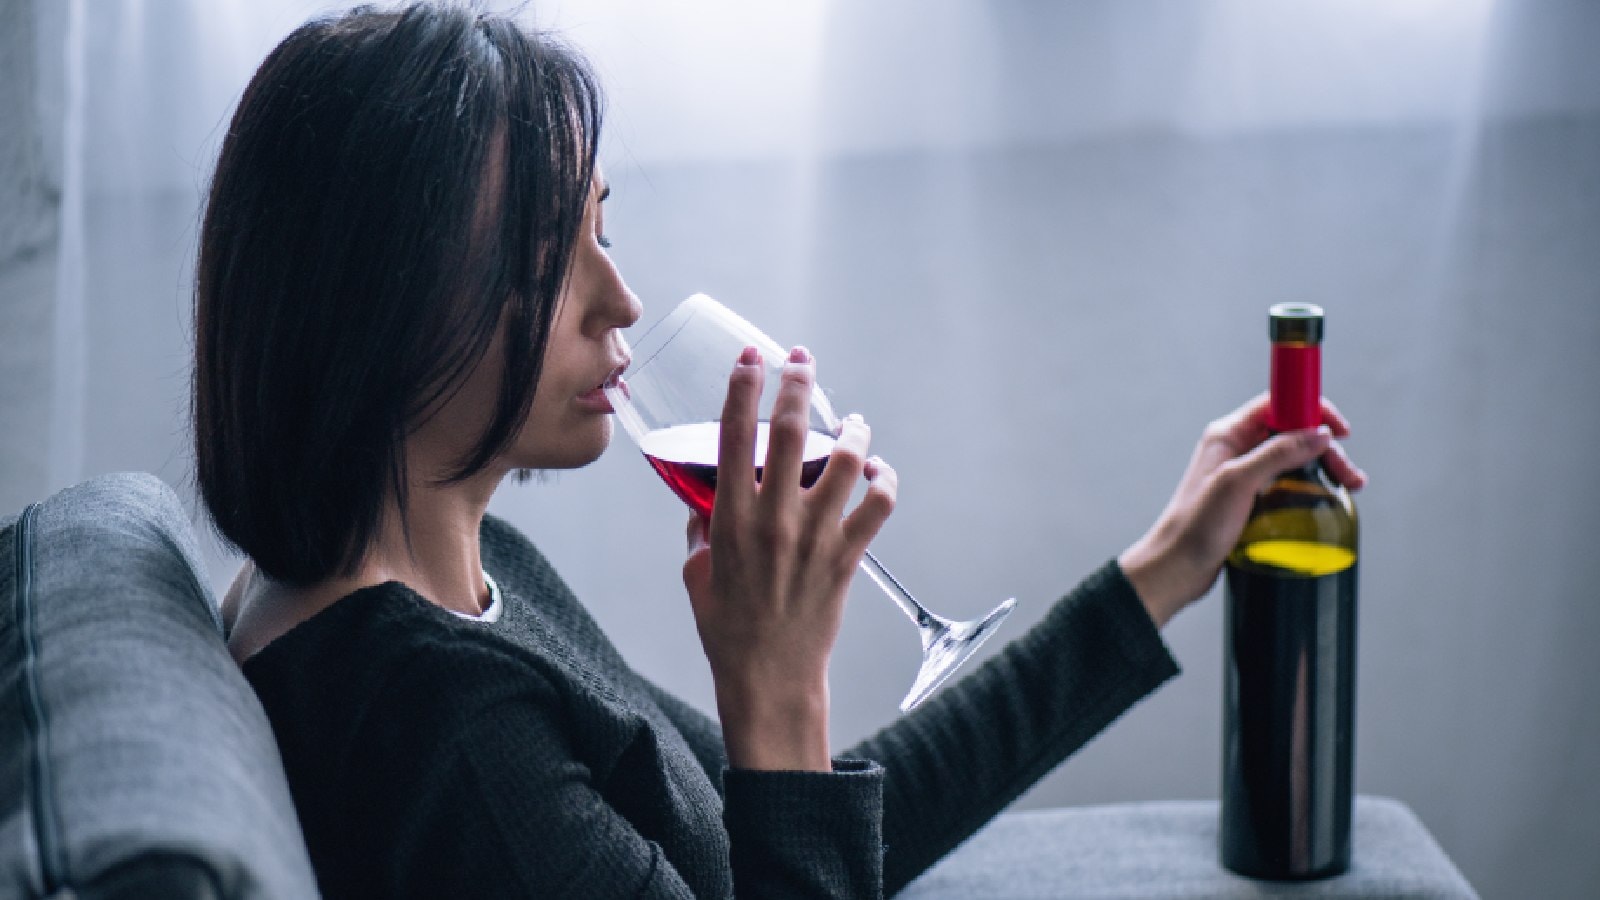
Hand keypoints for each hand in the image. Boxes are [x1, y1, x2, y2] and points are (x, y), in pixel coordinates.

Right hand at [680, 345, 896, 770]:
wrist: (769, 677)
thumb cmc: (729, 629)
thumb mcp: (695, 574)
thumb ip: (701, 531)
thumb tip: (703, 504)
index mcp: (731, 518)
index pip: (736, 435)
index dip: (744, 387)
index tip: (751, 359)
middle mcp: (775, 518)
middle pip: (790, 431)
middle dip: (798, 384)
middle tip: (802, 362)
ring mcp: (815, 536)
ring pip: (845, 460)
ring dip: (852, 431)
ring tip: (851, 420)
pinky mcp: (847, 556)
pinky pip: (879, 505)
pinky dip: (884, 482)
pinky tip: (877, 473)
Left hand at [1118, 393, 1366, 627]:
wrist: (1177, 566)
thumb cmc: (1196, 524)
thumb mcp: (1238, 482)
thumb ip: (1278, 454)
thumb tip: (1319, 433)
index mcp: (1228, 434)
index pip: (1278, 404)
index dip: (1312, 410)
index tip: (1339, 430)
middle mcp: (1237, 449)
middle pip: (1293, 433)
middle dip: (1325, 447)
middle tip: (1350, 475)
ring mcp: (1244, 474)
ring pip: (1294, 459)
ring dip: (1324, 467)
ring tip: (1351, 487)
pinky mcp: (1251, 499)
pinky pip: (1288, 482)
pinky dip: (1311, 486)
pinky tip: (1330, 498)